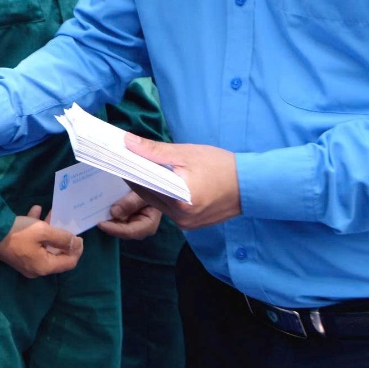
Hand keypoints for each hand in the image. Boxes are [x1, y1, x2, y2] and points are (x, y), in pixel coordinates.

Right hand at [0, 205, 83, 277]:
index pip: (69, 263)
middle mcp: (36, 268)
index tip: (78, 235)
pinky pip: (32, 243)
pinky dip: (36, 229)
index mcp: (44, 266)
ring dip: (49, 229)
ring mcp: (26, 261)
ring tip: (51, 212)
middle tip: (65, 222)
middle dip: (62, 237)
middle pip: (56, 254)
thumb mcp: (43, 231)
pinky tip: (35, 210)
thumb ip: (62, 238)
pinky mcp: (17, 252)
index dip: (77, 249)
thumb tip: (77, 244)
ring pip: (44, 246)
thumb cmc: (18, 233)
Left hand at [96, 191, 161, 239]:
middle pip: (120, 229)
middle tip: (92, 216)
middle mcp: (139, 227)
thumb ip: (132, 202)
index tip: (100, 224)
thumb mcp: (145, 193)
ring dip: (105, 218)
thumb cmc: (153, 187)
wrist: (153, 182)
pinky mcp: (125, 215)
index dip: (114, 229)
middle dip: (107, 224)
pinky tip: (97, 206)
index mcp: (148, 224)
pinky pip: (114, 216)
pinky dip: (106, 212)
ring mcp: (131, 222)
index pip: (129, 232)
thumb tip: (114, 212)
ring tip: (92, 211)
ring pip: (115, 224)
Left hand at [123, 134, 241, 229]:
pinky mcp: (191, 225)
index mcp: (180, 199)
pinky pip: (168, 210)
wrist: (251, 185)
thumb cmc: (220, 166)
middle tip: (126, 162)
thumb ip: (154, 151)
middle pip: (147, 197)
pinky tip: (161, 182)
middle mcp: (181, 217)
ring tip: (143, 170)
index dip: (129, 171)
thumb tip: (127, 143)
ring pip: (157, 204)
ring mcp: (186, 224)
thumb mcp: (186, 153)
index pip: (142, 185)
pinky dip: (162, 196)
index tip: (117, 159)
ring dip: (149, 188)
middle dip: (137, 180)